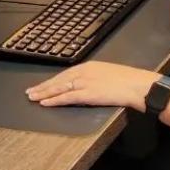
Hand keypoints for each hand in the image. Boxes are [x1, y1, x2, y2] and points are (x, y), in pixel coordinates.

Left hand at [26, 62, 159, 111]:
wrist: (138, 85)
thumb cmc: (130, 81)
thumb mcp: (110, 74)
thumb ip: (97, 78)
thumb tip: (91, 85)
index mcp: (90, 66)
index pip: (66, 73)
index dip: (52, 80)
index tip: (43, 84)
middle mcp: (85, 72)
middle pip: (59, 79)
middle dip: (44, 86)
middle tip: (30, 91)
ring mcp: (85, 82)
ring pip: (59, 88)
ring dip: (44, 93)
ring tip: (33, 97)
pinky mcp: (87, 93)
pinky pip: (67, 97)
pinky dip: (54, 100)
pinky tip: (45, 103)